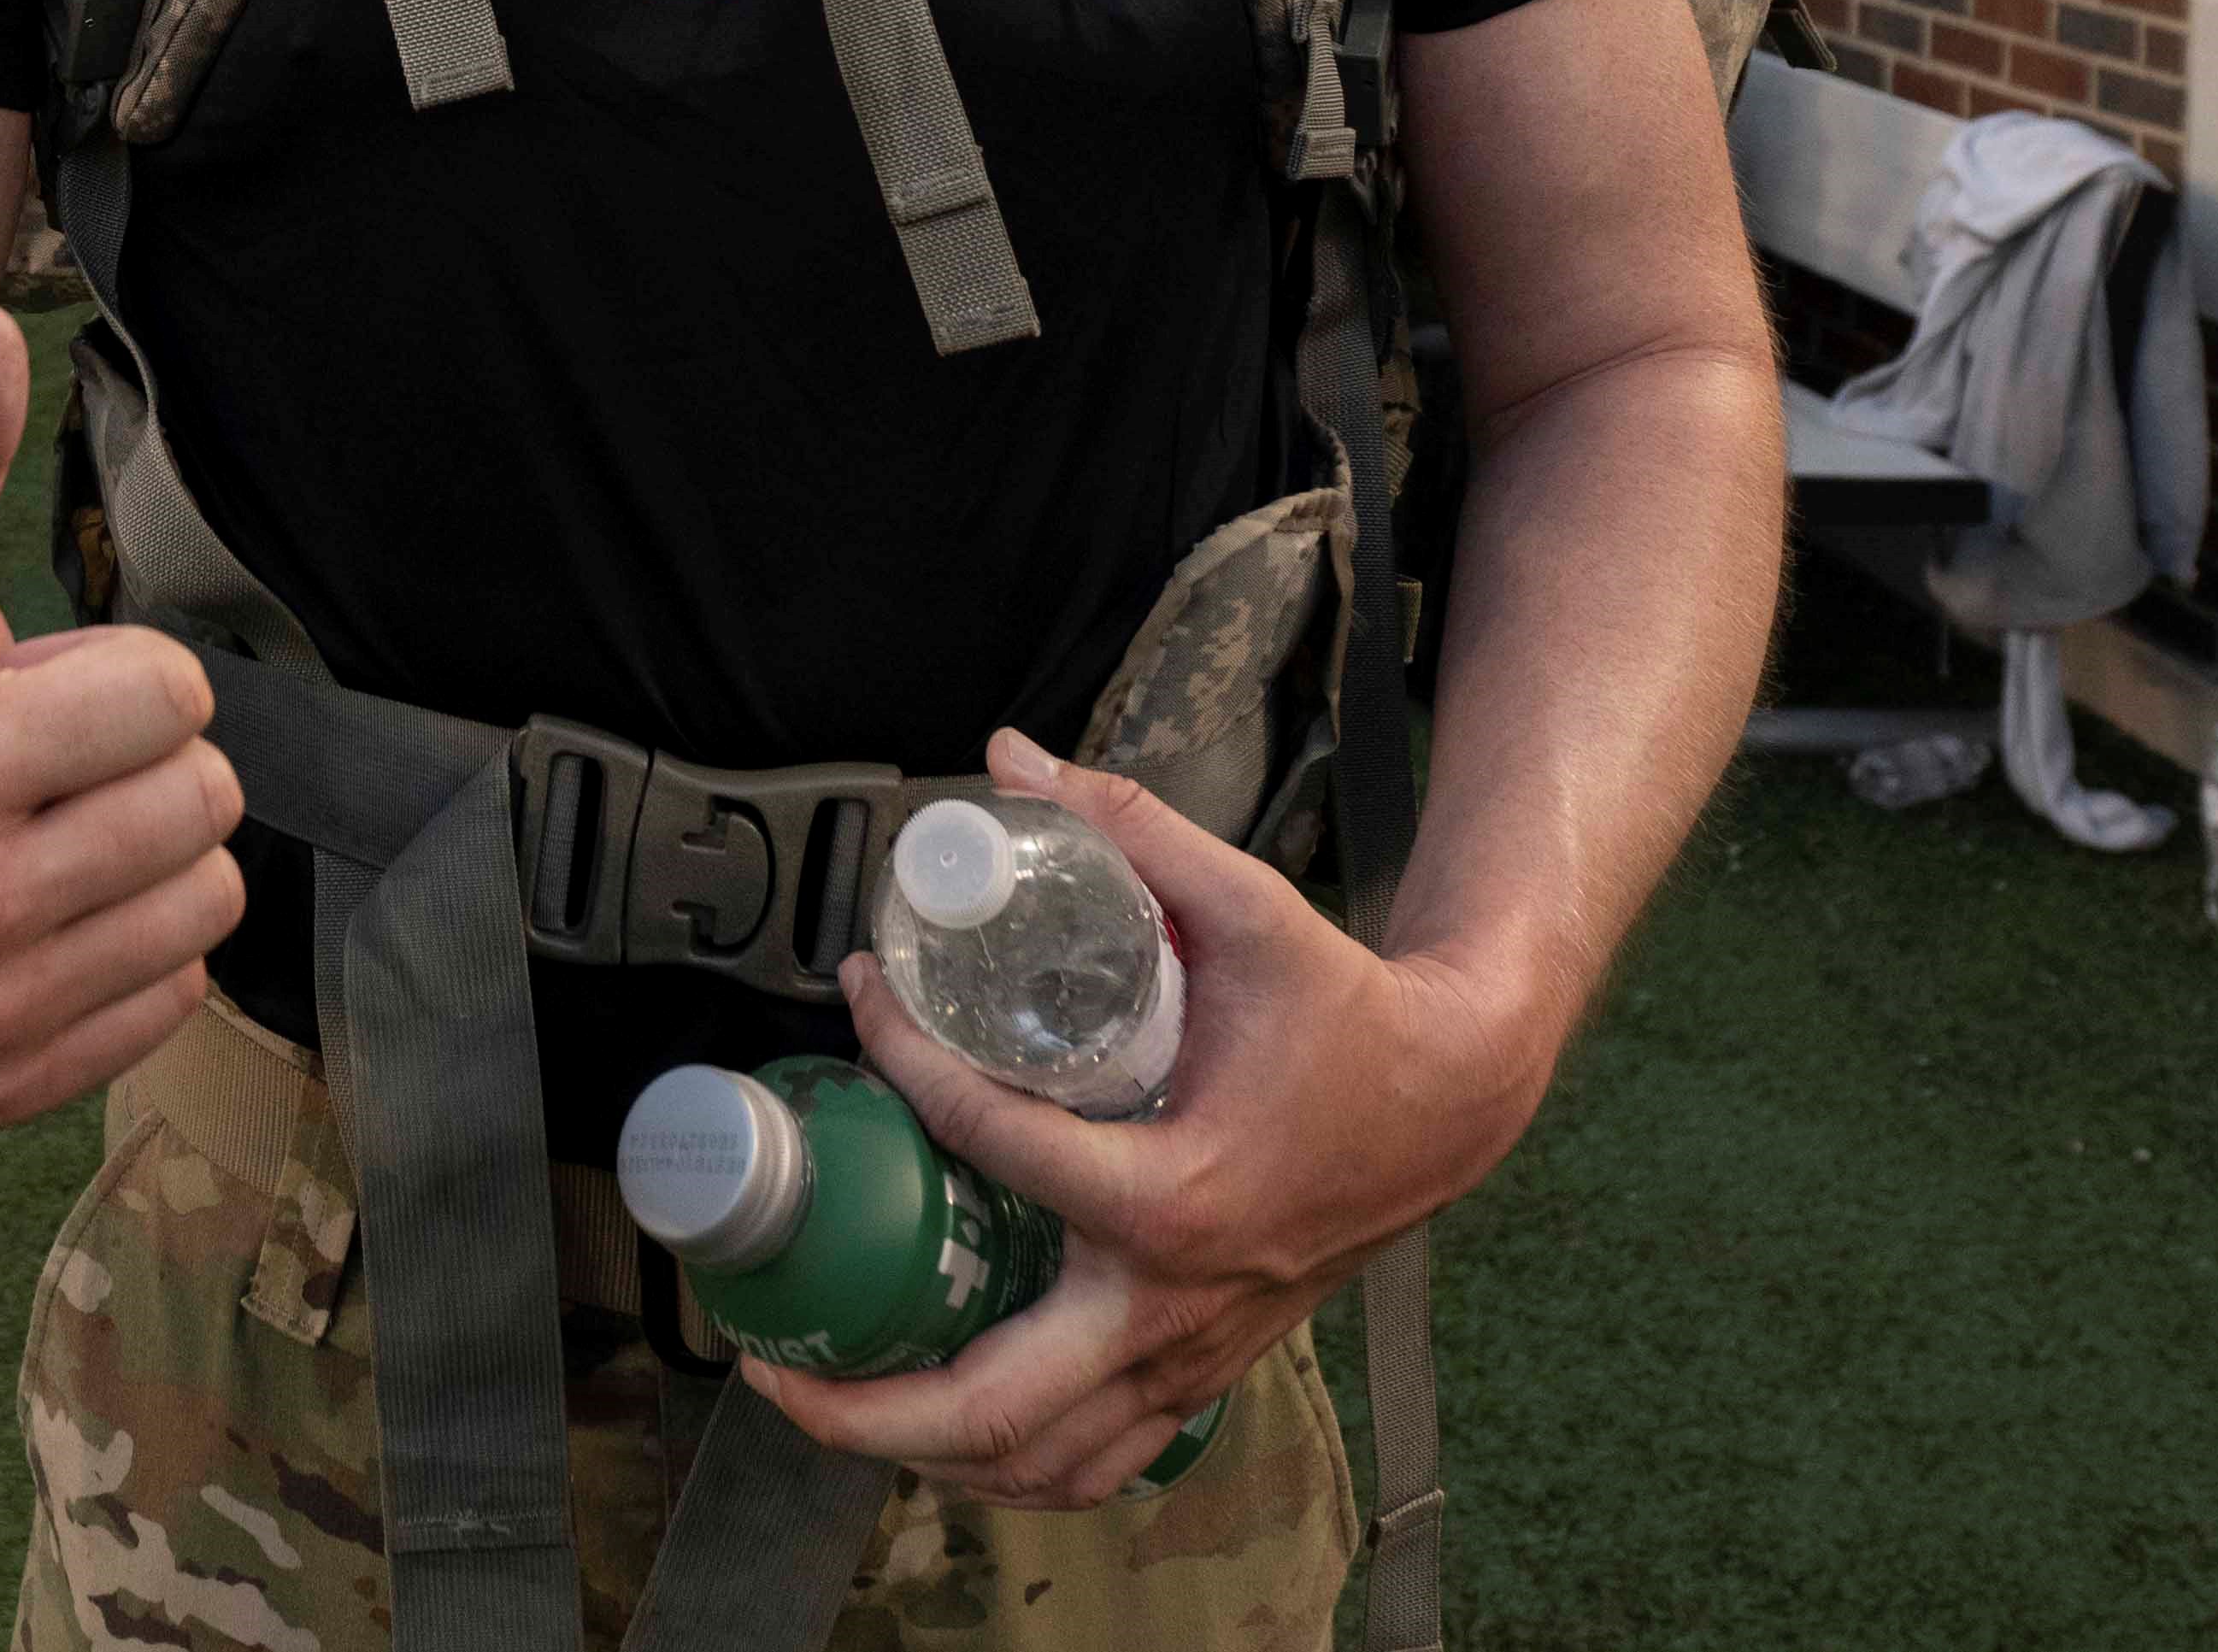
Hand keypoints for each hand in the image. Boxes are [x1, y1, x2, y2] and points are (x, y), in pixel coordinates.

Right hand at [0, 308, 247, 1126]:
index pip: (169, 697)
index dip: (123, 678)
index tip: (39, 690)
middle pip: (204, 804)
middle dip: (143, 765)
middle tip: (49, 770)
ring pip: (207, 905)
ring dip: (147, 857)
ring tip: (48, 837)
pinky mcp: (1, 1087)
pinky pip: (175, 1000)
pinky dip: (130, 952)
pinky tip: (46, 917)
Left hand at [735, 731, 1546, 1508]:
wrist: (1453, 1101)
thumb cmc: (1351, 1015)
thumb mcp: (1254, 909)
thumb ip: (1136, 830)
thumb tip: (1014, 755)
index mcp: (1172, 1195)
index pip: (993, 1141)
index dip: (905, 1062)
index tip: (863, 1001)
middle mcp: (1171, 1299)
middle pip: (999, 1405)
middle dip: (867, 1406)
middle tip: (764, 1360)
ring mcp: (1189, 1350)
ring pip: (1044, 1461)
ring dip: (925, 1454)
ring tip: (824, 1402)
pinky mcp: (1201, 1365)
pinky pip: (1094, 1458)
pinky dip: (1010, 1462)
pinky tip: (939, 1423)